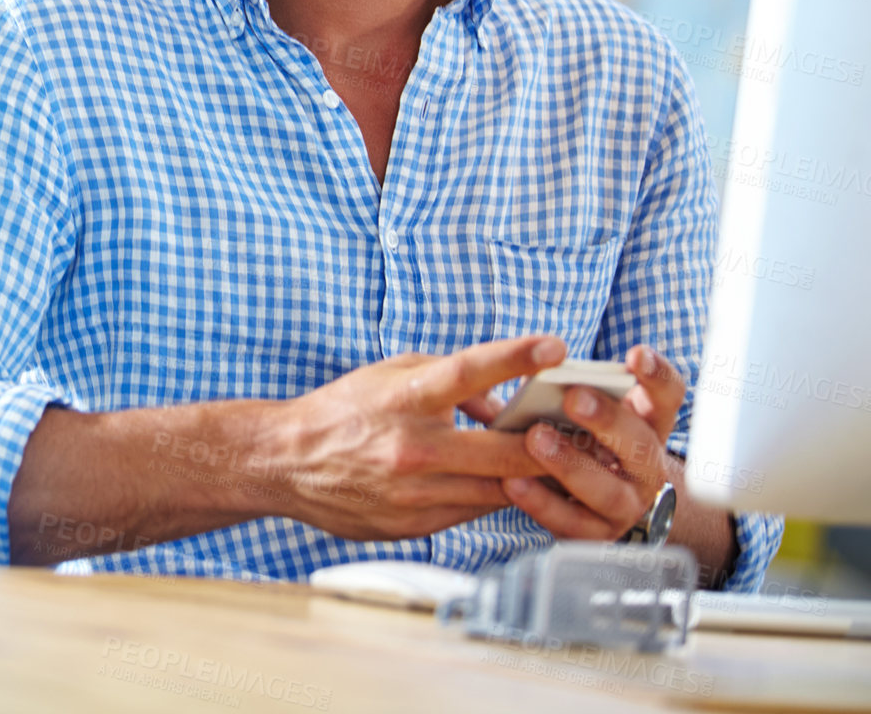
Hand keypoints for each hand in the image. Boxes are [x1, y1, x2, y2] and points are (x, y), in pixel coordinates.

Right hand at [277, 335, 565, 540]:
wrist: (287, 462)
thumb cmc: (343, 410)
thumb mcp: (390, 374)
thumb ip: (446, 378)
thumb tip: (499, 398)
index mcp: (406, 399)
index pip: (469, 372)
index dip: (516, 356)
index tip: (555, 345)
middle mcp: (415, 448)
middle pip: (506, 449)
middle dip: (551, 440)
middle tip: (584, 429)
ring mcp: (417, 493)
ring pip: (499, 488)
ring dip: (530, 473)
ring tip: (556, 456)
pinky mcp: (417, 525)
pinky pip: (473, 510)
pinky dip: (491, 493)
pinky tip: (501, 480)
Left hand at [501, 344, 685, 539]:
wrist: (595, 502)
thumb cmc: (579, 438)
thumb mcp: (579, 411)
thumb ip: (556, 388)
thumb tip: (515, 372)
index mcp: (646, 424)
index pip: (667, 397)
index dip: (656, 376)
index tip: (634, 355)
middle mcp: (647, 467)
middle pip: (642, 445)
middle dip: (608, 420)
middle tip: (573, 397)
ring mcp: (628, 505)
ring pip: (609, 492)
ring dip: (571, 464)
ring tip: (536, 438)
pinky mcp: (598, 536)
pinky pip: (573, 523)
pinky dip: (541, 502)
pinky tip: (514, 481)